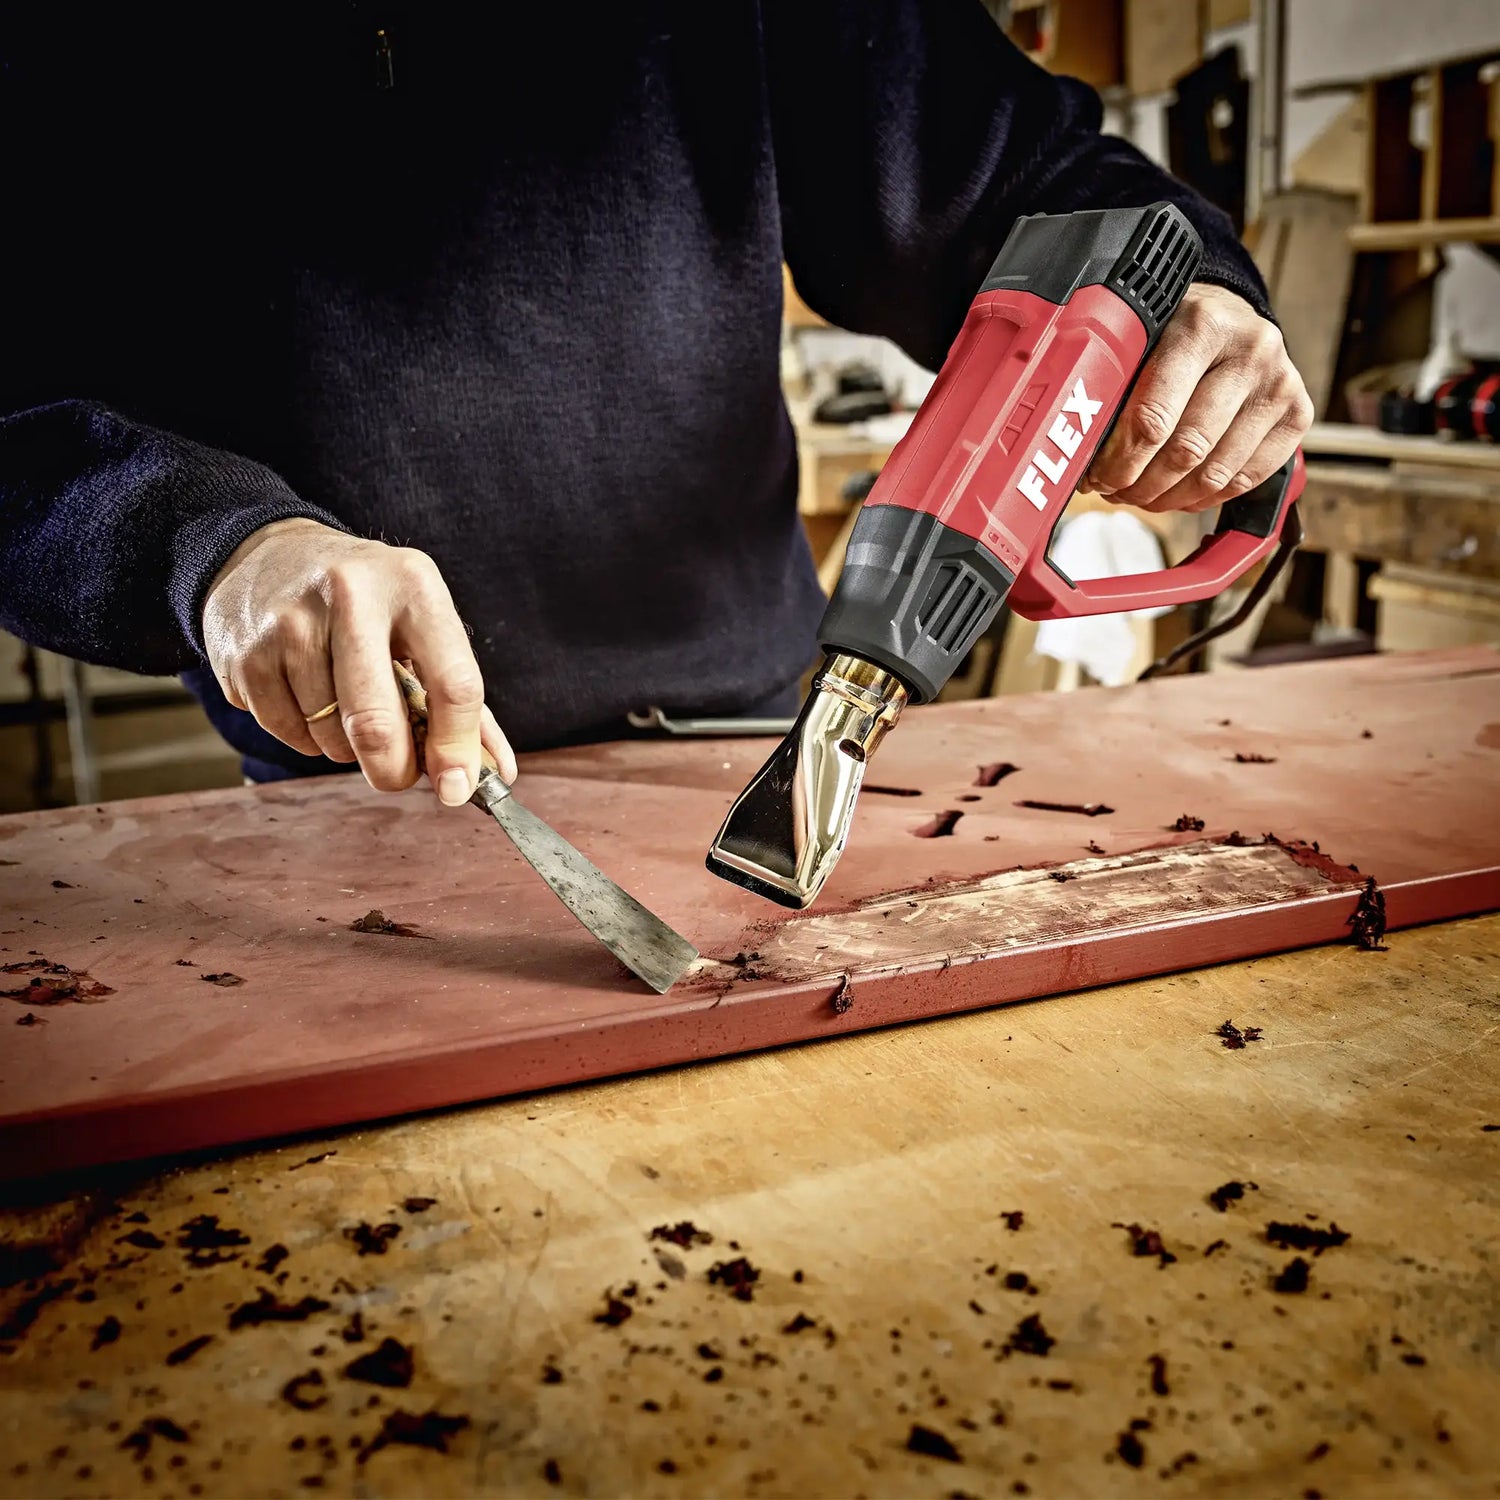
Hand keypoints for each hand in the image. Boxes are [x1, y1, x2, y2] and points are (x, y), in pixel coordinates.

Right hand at [202, 519, 515, 803]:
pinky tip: (307, 699)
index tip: (457, 788)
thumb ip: (461, 699)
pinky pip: (286, 732)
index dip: (457, 748)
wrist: (273, 554)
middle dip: (393, 769)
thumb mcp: (424, 626)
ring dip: (345, 748)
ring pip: (329, 736)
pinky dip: (304, 737)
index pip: (452, 683)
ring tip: (344, 707)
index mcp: (415, 586)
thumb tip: (496, 773)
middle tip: (399, 774)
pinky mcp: (245, 651)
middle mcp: (351, 594)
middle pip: (376, 721)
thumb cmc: (370, 603)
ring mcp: (290, 621)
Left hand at [1084, 283, 1312, 512]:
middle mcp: (1251, 352)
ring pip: (1215, 473)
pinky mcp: (1299, 414)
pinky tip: (1179, 495)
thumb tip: (1077, 453)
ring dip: (1169, 498)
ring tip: (1142, 496)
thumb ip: (1116, 387)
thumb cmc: (1176, 333)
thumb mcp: (1141, 340)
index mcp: (1202, 327)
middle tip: (1116, 491)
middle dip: (1141, 484)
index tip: (1097, 477)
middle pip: (1186, 450)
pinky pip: (1246, 479)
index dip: (1120, 461)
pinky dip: (1205, 498)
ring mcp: (1280, 384)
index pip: (1154, 417)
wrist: (1232, 314)